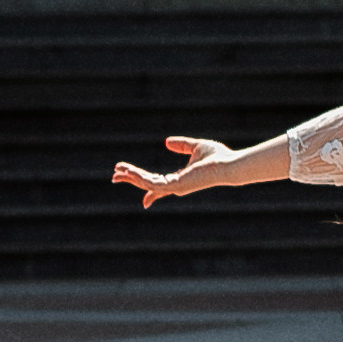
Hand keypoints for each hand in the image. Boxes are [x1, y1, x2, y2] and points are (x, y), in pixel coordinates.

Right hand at [112, 136, 232, 208]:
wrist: (228, 164)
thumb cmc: (218, 157)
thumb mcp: (196, 147)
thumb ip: (182, 145)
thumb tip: (166, 142)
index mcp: (181, 179)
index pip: (160, 186)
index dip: (147, 189)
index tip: (140, 199)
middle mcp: (177, 186)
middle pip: (149, 185)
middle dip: (131, 181)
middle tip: (114, 177)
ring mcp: (175, 187)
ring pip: (147, 184)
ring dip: (130, 178)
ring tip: (116, 172)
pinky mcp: (175, 186)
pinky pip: (151, 182)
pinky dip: (137, 177)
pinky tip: (127, 172)